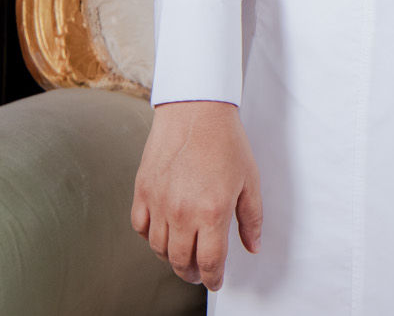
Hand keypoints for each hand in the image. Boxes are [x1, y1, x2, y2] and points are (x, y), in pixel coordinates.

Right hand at [130, 100, 262, 290]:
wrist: (196, 112)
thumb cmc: (226, 143)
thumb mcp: (250, 181)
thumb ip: (251, 218)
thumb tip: (252, 247)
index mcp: (212, 212)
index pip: (209, 261)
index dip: (212, 278)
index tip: (215, 282)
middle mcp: (181, 213)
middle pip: (180, 261)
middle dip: (191, 273)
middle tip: (199, 274)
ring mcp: (158, 204)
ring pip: (158, 249)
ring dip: (171, 258)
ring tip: (183, 256)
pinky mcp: (142, 192)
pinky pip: (140, 228)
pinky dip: (150, 238)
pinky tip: (163, 234)